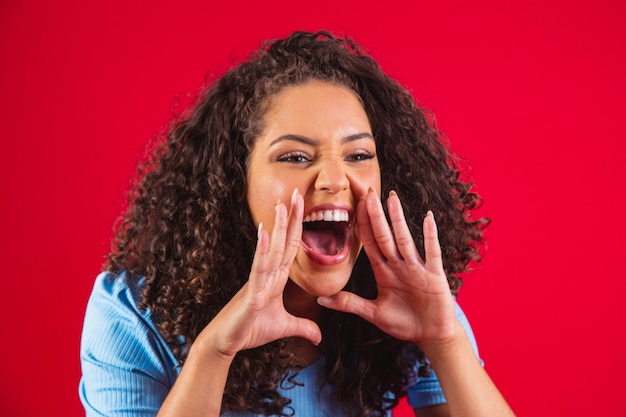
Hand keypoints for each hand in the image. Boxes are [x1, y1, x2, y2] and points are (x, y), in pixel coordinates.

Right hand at [197, 189, 321, 358]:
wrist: (226, 342)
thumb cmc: (249, 330)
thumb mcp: (284, 327)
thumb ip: (303, 327)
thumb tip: (319, 336)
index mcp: (277, 277)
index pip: (290, 247)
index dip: (298, 227)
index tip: (304, 205)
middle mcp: (268, 274)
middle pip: (283, 242)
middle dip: (291, 218)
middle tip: (297, 193)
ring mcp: (259, 281)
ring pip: (272, 250)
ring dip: (277, 227)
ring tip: (283, 206)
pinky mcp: (251, 294)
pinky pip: (258, 269)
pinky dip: (262, 251)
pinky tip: (264, 233)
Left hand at [318, 188, 457, 346]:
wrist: (432, 335)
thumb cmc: (404, 323)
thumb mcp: (373, 313)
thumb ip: (349, 304)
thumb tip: (320, 300)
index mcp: (384, 272)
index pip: (370, 243)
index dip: (363, 225)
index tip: (356, 205)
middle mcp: (399, 266)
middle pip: (385, 236)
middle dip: (376, 215)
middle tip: (369, 191)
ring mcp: (417, 269)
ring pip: (404, 240)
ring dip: (398, 219)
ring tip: (392, 198)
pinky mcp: (434, 276)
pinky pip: (432, 253)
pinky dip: (430, 236)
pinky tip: (428, 218)